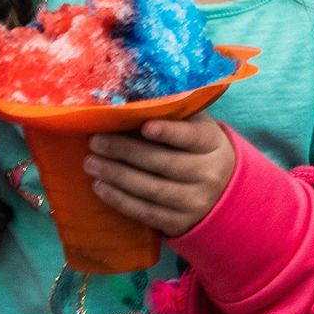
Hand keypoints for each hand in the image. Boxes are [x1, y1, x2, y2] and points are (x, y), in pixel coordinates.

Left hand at [84, 117, 235, 238]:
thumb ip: (169, 110)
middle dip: (126, 152)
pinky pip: (147, 213)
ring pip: (153, 190)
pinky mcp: (180, 222)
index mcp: (212, 144)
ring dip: (117, 176)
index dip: (169, 133)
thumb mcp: (193, 125)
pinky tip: (101, 187)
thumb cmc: (195, 148)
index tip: (145, 126)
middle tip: (96, 142)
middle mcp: (209, 174)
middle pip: (165, 163)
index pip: (191, 137)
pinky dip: (121, 200)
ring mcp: (196, 201)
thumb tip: (125, 91)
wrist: (222, 191)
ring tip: (91, 164)